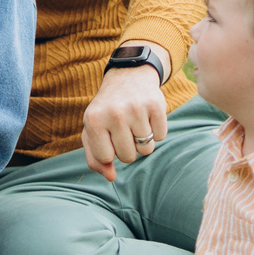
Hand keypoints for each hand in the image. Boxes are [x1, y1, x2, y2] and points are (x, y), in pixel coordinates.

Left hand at [82, 62, 170, 182]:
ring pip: (146, 150)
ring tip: (135, 123)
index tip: (109, 137)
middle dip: (128, 148)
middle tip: (124, 129)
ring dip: (142, 141)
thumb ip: (95, 158)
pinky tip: (147, 117)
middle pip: (128, 157)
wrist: (127, 77)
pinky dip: (156, 132)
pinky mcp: (156, 105)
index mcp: (93, 120)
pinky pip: (161, 137)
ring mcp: (136, 109)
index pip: (106, 158)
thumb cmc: (107, 110)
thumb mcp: (92, 130)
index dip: (110, 152)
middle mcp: (114, 114)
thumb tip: (111, 177)